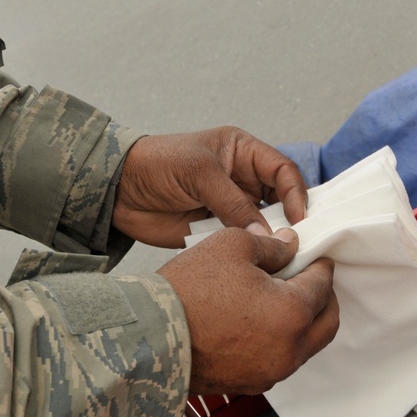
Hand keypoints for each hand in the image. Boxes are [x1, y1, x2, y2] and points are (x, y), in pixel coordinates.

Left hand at [113, 127, 307, 247]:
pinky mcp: (216, 231)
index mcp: (242, 153)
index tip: (298, 218)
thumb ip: (234, 203)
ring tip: (282, 256)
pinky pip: (242, 242)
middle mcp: (242, 180)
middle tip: (298, 242)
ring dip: (273, 239)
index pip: (282, 171)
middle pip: (280, 201)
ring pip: (265, 225)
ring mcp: (231, 207)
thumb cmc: (157, 164)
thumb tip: (266, 235)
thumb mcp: (200, 173)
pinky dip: (251, 252)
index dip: (295, 193)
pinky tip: (259, 262)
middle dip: (290, 220)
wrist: (117, 190)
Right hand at [157, 227, 338, 394]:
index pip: (323, 285)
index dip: (320, 265)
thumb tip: (289, 246)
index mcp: (293, 314)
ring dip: (303, 321)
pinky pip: (280, 360)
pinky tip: (261, 321)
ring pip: (305, 345)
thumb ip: (272, 246)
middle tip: (309, 279)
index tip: (314, 257)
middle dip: (323, 298)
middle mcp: (289, 350)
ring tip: (281, 298)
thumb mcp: (233, 246)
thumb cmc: (187, 292)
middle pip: (326, 322)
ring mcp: (271, 372)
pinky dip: (281, 340)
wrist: (148, 337)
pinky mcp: (251, 384)